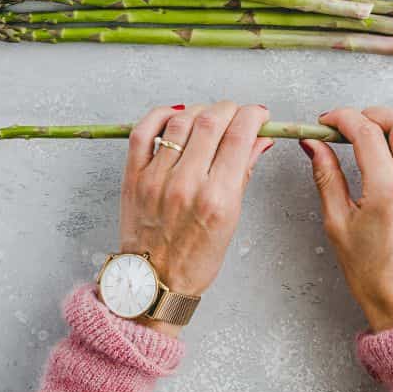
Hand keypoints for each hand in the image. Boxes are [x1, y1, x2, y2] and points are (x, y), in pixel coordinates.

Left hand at [118, 101, 273, 331]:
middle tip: (236, 114)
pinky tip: (174, 117)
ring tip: (208, 118)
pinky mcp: (133, 176)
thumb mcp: (231, 221)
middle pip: (211, 121)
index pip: (239, 136)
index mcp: (217, 199)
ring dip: (200, 110)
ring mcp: (156, 178)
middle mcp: (186, 184)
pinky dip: (160, 115)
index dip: (252, 116)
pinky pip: (143, 131)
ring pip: (180, 120)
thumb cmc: (196, 259)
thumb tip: (259, 140)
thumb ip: (243, 174)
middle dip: (230, 109)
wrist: (155, 282)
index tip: (258, 114)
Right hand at [302, 107, 392, 331]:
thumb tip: (314, 145)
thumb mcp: (338, 225)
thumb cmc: (372, 275)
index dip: (341, 119)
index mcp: (387, 193)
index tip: (326, 123)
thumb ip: (327, 178)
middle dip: (370, 115)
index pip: (366, 132)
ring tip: (375, 138)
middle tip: (349, 127)